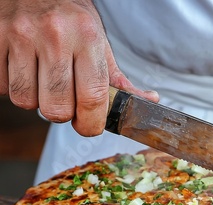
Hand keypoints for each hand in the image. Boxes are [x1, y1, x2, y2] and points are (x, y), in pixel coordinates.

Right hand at [0, 0, 158, 135]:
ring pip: (26, 101)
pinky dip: (11, 87)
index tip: (89, 127)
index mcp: (88, 38)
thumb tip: (148, 101)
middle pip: (56, 108)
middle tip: (65, 102)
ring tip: (42, 81)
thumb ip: (117, 78)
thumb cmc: (71, 18)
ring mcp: (21, 35)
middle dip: (62, 115)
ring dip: (35, 100)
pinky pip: (1, 86)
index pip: (92, 98)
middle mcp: (55, 36)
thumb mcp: (98, 42)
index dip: (91, 124)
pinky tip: (24, 70)